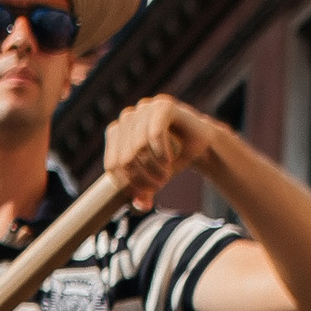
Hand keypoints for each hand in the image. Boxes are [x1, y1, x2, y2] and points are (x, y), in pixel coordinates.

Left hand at [102, 92, 223, 210]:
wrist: (198, 144)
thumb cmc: (170, 160)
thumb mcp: (151, 179)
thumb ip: (141, 192)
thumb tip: (139, 205)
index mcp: (116, 133)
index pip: (112, 165)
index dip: (128, 184)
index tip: (145, 194)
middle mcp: (127, 118)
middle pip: (125, 158)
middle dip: (143, 178)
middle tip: (159, 185)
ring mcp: (144, 108)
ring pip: (139, 148)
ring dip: (154, 168)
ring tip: (165, 175)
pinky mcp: (162, 105)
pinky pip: (155, 134)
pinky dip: (162, 153)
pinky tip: (169, 160)